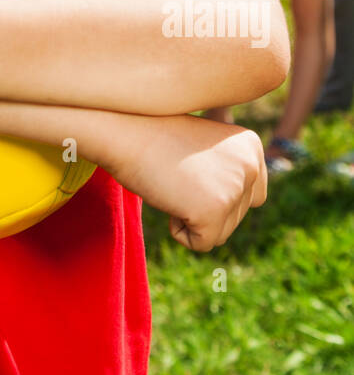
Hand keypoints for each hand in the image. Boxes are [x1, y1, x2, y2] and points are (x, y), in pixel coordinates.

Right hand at [107, 113, 265, 251]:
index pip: (250, 197)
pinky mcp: (214, 210)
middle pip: (236, 216)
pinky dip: (180, 230)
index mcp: (251, 145)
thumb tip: (226, 195)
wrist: (124, 131)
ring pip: (221, 232)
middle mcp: (251, 165)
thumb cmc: (154, 136)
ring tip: (173, 180)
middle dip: (202, 204)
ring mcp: (234, 187)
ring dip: (192, 216)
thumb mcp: (205, 144)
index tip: (191, 167)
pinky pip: (202, 243)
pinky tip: (168, 195)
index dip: (215, 191)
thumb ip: (227, 167)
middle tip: (177, 173)